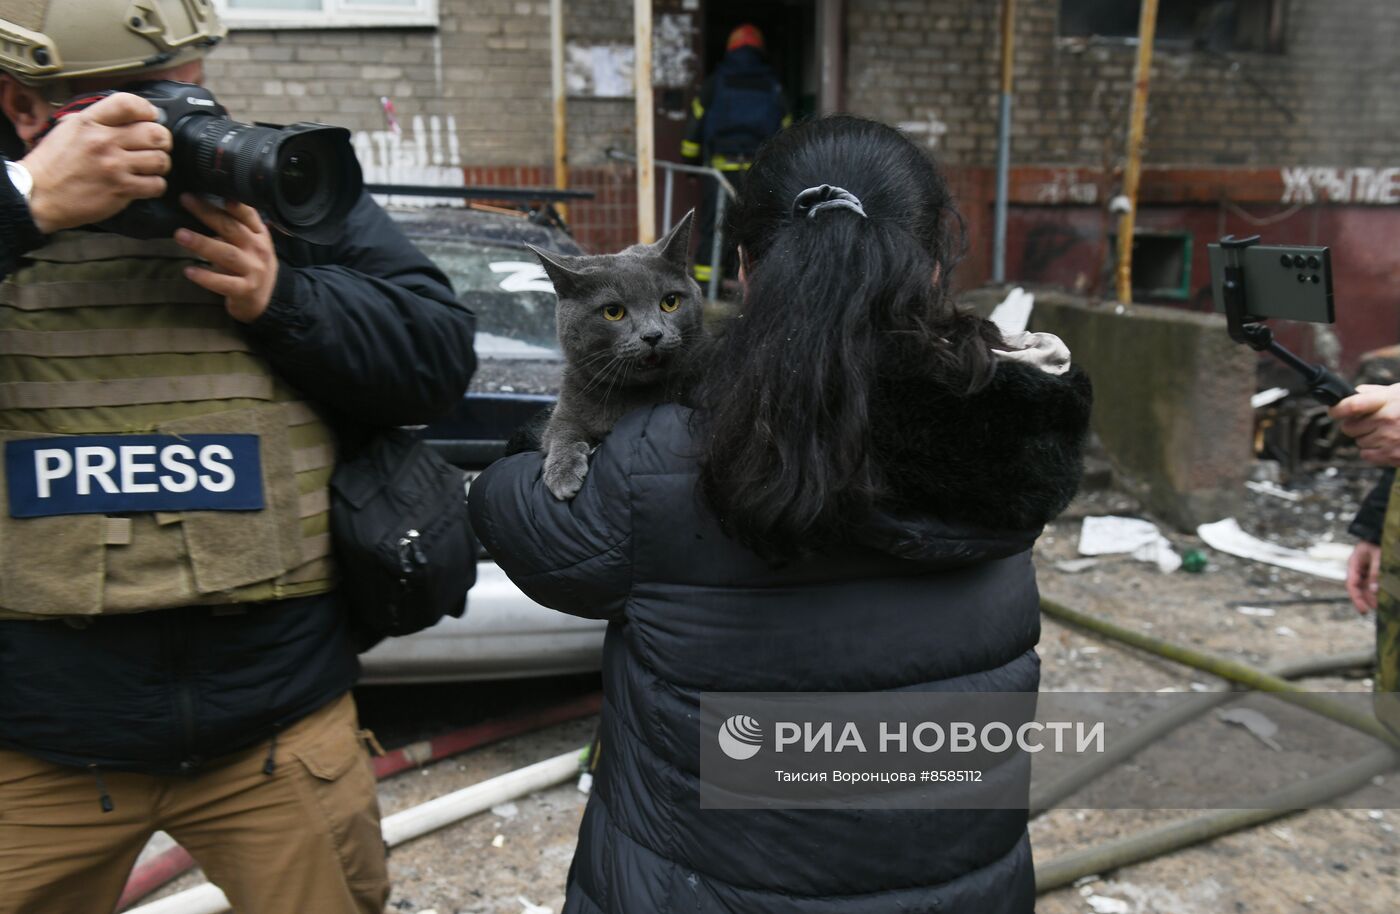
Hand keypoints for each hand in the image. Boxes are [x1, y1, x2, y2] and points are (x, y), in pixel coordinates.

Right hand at [21, 92, 171, 233]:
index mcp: (89, 122)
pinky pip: (156, 185)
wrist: (38, 195)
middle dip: (162, 140)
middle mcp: (103, 141)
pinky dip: (156, 185)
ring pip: (160, 159)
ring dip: (160, 164)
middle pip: (155, 133)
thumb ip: (96, 120)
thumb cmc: (52, 164)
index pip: (128, 104)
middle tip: (156, 146)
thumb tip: (126, 115)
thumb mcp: (68, 129)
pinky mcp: (120, 190)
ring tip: (151, 167)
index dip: (147, 109)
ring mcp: (113, 166)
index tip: (150, 117)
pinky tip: (145, 184)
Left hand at [175, 195, 278, 323]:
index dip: (231, 202)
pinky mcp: (245, 290)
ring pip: (226, 254)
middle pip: (232, 229)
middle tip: (186, 201)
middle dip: (207, 213)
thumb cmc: (252, 267)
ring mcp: (253, 270)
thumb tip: (203, 207)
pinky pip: (223, 283)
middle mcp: (258, 250)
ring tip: (180, 235)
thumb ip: (235, 228)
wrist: (266, 301)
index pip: (248, 214)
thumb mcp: (252, 244)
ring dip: (202, 244)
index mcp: (260, 235)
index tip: (211, 188)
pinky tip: (189, 270)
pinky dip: (206, 277)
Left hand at [1330, 383, 1399, 466]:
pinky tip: (1387, 443)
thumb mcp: (1399, 392)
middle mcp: (1387, 420)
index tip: (1333, 410)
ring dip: (1366, 438)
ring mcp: (1390, 439)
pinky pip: (1366, 456)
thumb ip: (1375, 392)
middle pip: (1349, 428)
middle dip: (1354, 425)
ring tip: (1386, 432)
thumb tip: (1353, 393)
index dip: (1337, 409)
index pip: (1352, 405)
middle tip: (1368, 422)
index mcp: (1388, 401)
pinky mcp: (1393, 455)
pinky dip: (1373, 451)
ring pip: (1358, 442)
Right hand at [1347, 540, 1381, 614]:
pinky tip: (1382, 595)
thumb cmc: (1377, 542)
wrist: (1379, 532)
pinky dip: (1376, 590)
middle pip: (1358, 588)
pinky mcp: (1372, 570)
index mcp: (1353, 564)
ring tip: (1379, 604)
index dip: (1356, 599)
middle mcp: (1357, 569)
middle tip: (1373, 609)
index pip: (1351, 585)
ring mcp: (1365, 570)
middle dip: (1364, 599)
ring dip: (1371, 596)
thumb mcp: (1378, 555)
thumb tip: (1374, 590)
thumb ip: (1376, 572)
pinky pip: (1372, 582)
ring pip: (1365, 586)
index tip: (1363, 610)